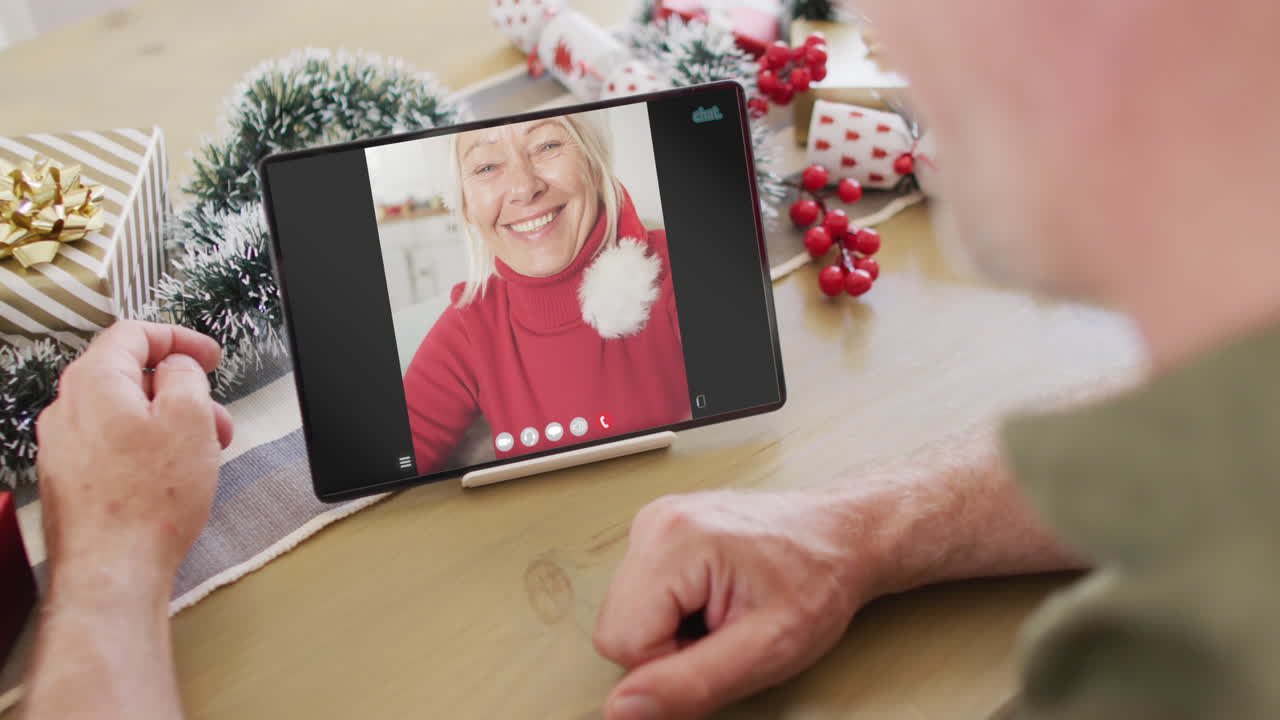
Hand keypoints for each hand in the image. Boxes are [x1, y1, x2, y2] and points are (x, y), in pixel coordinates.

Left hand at [36, 321, 232, 586]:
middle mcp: (67, 409)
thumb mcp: (190, 417)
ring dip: (167, 422)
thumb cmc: (149, 501)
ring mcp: (62, 446)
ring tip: (202, 453)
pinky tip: (172, 477)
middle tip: (215, 415)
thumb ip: (185, 374)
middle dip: (180, 390)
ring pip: (122, 414)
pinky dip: (145, 448)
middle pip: (128, 376)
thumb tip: (177, 367)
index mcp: (94, 381)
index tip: (208, 355)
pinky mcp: (68, 479)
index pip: (133, 334)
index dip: (179, 338)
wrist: (112, 568)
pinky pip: (111, 445)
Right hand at [594, 490, 879, 719]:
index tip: (722, 646)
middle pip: (617, 627)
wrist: (842, 537)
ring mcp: (655, 521)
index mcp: (674, 540)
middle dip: (669, 647)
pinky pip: (641, 595)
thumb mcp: (766, 650)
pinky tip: (715, 598)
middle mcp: (655, 522)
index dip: (672, 666)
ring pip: (626, 614)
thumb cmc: (818, 580)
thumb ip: (689, 685)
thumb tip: (622, 709)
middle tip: (726, 630)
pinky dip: (675, 610)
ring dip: (672, 629)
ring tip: (724, 611)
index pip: (621, 643)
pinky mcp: (660, 531)